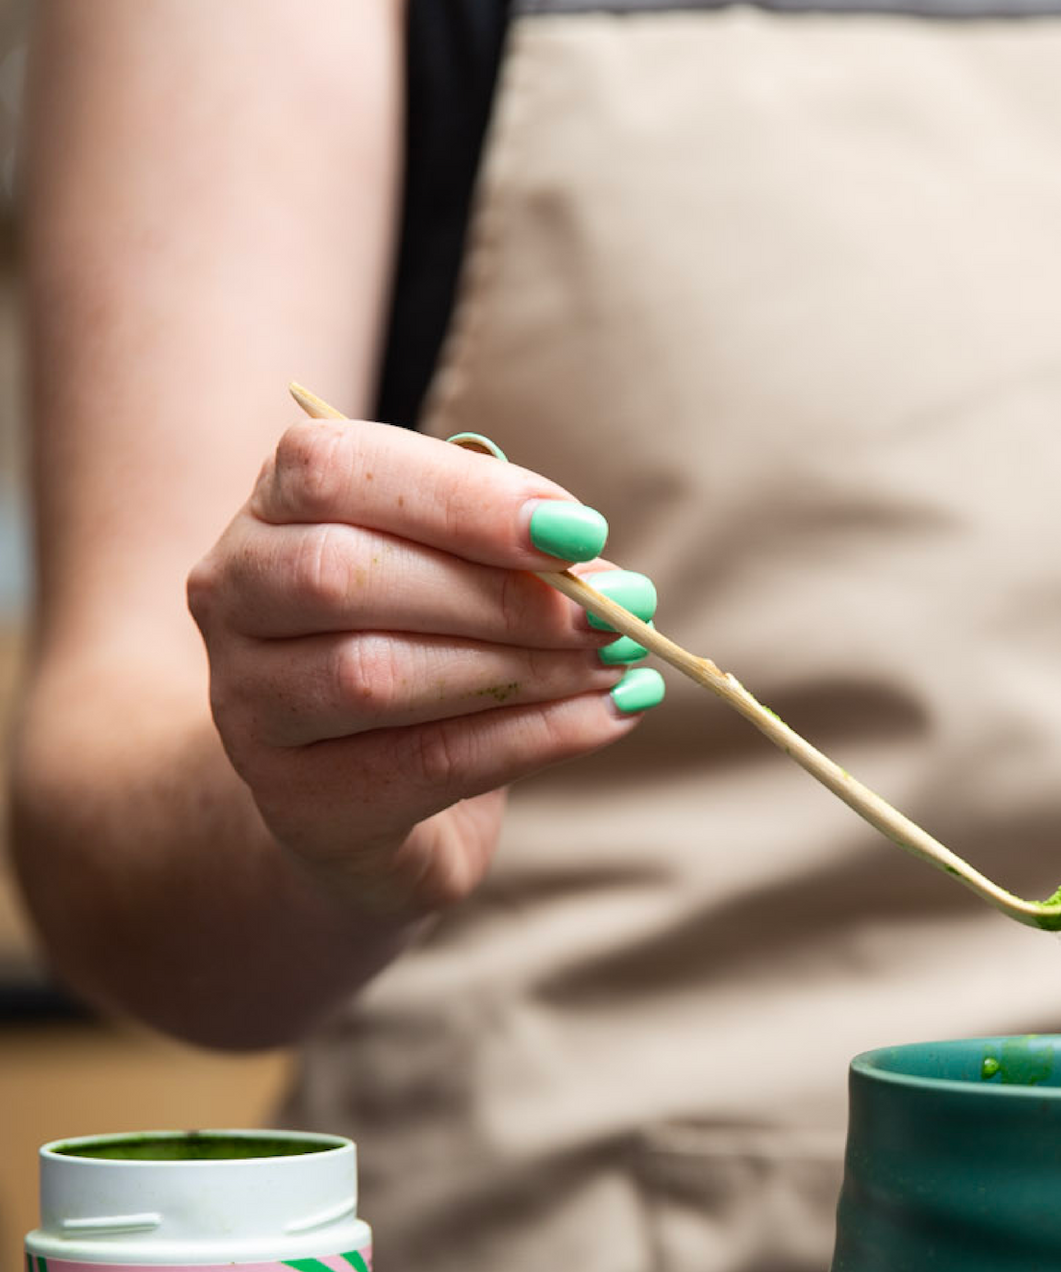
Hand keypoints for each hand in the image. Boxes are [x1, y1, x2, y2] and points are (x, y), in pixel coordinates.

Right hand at [188, 418, 658, 921]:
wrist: (367, 803)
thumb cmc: (427, 656)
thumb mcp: (463, 581)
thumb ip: (514, 558)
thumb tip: (604, 576)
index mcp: (271, 510)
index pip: (330, 469)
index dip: (461, 496)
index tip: (580, 529)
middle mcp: (233, 597)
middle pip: (346, 573)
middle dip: (502, 594)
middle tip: (613, 615)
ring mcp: (250, 706)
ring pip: (378, 674)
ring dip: (526, 669)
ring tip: (616, 667)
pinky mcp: (301, 801)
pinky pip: (427, 763)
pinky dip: (538, 736)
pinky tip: (608, 716)